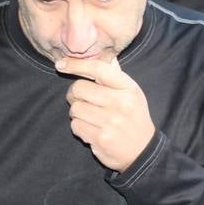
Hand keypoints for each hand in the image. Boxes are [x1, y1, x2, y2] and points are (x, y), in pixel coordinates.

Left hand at [55, 56, 155, 171]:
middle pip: (79, 88)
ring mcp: (111, 122)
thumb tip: (99, 53)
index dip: (76, 64)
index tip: (61, 64)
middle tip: (81, 100)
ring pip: (75, 108)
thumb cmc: (133, 117)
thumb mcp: (131, 93)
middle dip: (74, 94)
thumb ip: (114, 75)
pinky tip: (91, 129)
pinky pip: (75, 126)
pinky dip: (79, 127)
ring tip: (89, 117)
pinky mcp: (101, 138)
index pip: (98, 69)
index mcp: (128, 88)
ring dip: (77, 113)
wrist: (142, 151)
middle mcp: (120, 103)